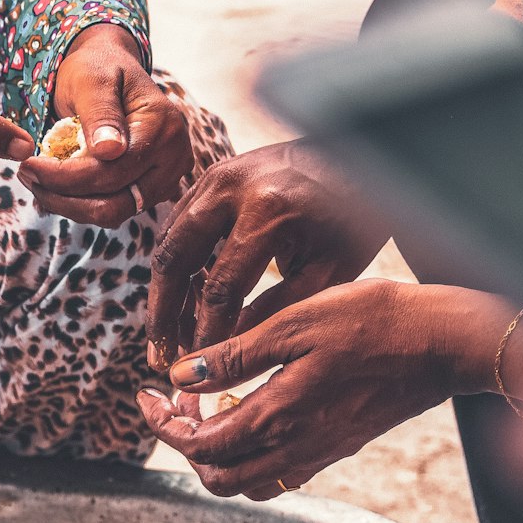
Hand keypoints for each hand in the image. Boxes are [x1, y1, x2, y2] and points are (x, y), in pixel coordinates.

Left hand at [16, 25, 192, 226]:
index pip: (111, 170)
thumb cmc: (99, 68)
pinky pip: (115, 209)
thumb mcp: (92, 80)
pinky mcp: (153, 190)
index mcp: (163, 126)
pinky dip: (81, 204)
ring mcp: (167, 179)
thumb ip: (100, 113)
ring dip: (70, 206)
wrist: (112, 70)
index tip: (27, 166)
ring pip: (114, 213)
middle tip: (26, 176)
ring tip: (38, 182)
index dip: (65, 176)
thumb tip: (109, 151)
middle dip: (63, 195)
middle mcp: (173, 158)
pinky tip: (57, 187)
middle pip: (115, 201)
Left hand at [137, 281, 513, 500]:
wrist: (444, 343)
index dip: (162, 425)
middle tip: (175, 402)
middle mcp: (295, 448)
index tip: (147, 395)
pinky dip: (252, 454)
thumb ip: (235, 355)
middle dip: (184, 444)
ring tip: (212, 407)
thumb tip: (181, 377)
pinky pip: (280, 472)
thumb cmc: (374, 321)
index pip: (198, 445)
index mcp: (277, 418)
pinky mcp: (338, 447)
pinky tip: (254, 411)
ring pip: (248, 481)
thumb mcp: (295, 323)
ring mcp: (318, 453)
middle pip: (217, 476)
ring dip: (218, 454)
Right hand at [147, 141, 389, 369]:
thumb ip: (276, 311)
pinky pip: (179, 222)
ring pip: (169, 240)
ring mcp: (218, 175)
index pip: (220, 288)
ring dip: (165, 290)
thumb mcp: (328, 271)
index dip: (205, 333)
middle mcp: (233, 188)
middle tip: (160, 355)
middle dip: (163, 313)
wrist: (362, 157)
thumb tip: (227, 349)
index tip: (198, 365)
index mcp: (269, 212)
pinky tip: (185, 298)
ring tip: (169, 333)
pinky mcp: (213, 173)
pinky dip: (178, 261)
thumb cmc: (354, 219)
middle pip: (176, 260)